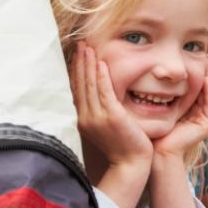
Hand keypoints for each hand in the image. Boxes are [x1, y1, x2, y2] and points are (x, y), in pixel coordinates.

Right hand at [72, 43, 152, 168]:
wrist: (131, 164)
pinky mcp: (111, 117)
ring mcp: (97, 117)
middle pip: (80, 84)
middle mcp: (86, 117)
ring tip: (88, 47)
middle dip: (80, 62)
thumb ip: (99, 111)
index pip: (77, 90)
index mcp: (83, 119)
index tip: (78, 54)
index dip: (77, 71)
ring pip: (89, 85)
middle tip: (80, 44)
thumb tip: (96, 96)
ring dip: (88, 64)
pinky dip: (101, 77)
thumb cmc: (122, 145)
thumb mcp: (105, 127)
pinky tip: (100, 63)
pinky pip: (104, 92)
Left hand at [153, 56, 207, 159]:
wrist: (156, 152)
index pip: (190, 87)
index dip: (191, 72)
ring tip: (206, 60)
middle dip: (203, 71)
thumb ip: (153, 93)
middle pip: (202, 88)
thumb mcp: (152, 107)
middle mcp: (196, 115)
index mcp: (185, 111)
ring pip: (207, 93)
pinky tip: (205, 77)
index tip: (190, 55)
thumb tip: (146, 75)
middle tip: (203, 54)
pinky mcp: (206, 124)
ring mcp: (203, 120)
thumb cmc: (151, 131)